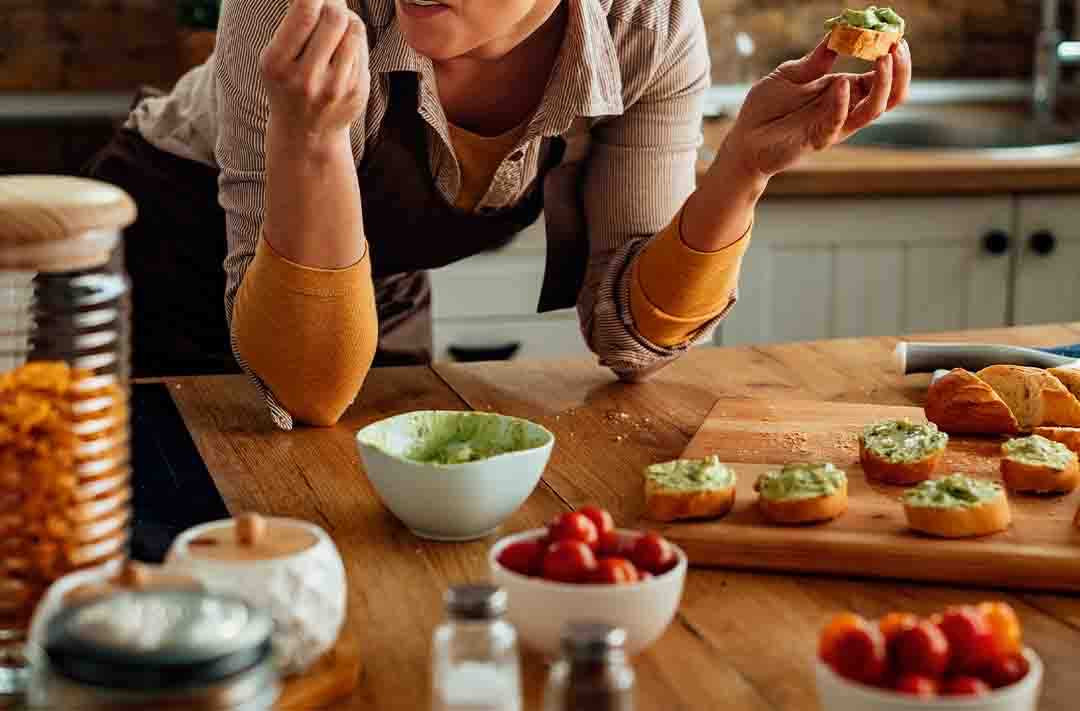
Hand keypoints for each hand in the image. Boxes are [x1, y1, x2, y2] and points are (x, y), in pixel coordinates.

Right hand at [259, 0, 369, 148]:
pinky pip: (363, 49)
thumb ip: (295, 24)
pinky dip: (355, 39)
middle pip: (334, 18)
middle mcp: (306, 78)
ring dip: (348, 19)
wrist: (306, 133)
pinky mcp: (356, 92)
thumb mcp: (277, 57)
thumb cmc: (288, 83)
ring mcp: (335, 87)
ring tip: (337, 26)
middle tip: (330, 6)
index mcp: (277, 64)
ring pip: (354, 30)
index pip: (304, 13)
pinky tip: (343, 49)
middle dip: (335, 4)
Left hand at [721, 37, 911, 179]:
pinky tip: (841, 83)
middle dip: (899, 71)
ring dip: (883, 85)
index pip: (879, 76)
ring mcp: (834, 126)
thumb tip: (839, 32)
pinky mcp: (816, 139)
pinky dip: (842, 103)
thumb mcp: (791, 74)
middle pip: (889, 96)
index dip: (891, 57)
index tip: (895, 35)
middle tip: (897, 46)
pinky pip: (837, 123)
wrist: (744, 138)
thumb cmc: (767, 107)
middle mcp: (845, 109)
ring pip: (873, 111)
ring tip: (883, 58)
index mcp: (843, 91)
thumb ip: (816, 59)